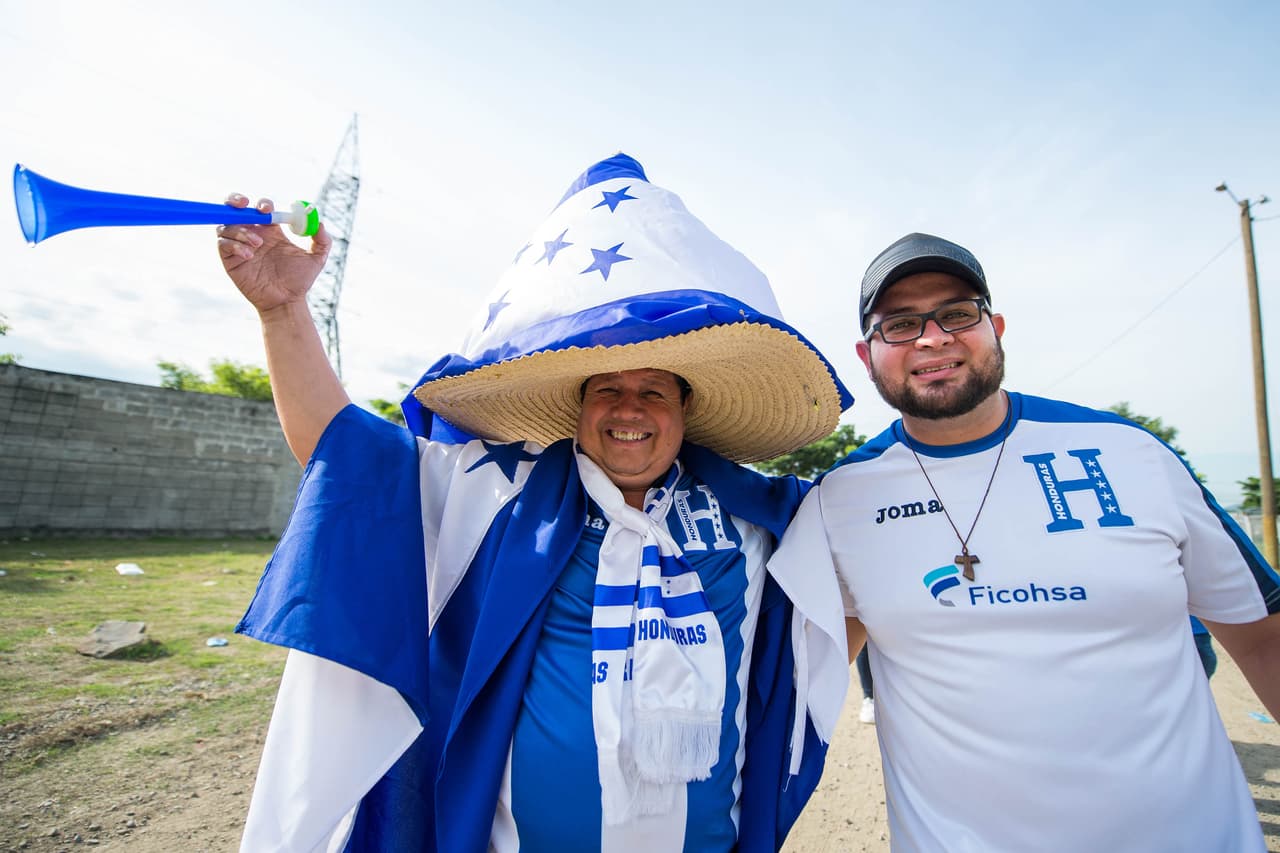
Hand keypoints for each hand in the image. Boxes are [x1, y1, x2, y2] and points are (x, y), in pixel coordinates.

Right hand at [217, 195, 332, 313]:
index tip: (268, 210)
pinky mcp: (230, 260)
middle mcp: (252, 234)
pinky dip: (234, 245)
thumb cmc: (300, 280)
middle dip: (235, 201)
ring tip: (258, 244)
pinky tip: (250, 256)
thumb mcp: (316, 259)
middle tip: (244, 205)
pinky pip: (223, 244)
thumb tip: (320, 223)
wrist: (287, 301)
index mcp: (271, 231)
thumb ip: (323, 241)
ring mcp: (239, 247)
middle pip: (234, 209)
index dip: (262, 204)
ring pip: (226, 225)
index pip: (260, 208)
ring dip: (240, 230)